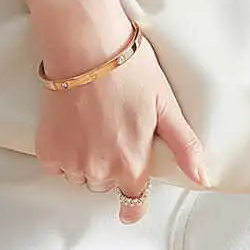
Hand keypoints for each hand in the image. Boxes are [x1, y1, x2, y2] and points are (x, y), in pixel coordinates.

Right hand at [34, 21, 210, 222]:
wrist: (87, 45)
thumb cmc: (128, 69)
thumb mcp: (165, 104)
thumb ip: (184, 146)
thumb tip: (202, 177)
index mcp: (131, 162)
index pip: (134, 204)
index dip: (135, 199)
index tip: (132, 194)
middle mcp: (100, 170)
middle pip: (106, 185)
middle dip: (111, 165)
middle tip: (113, 128)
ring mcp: (71, 161)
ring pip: (80, 176)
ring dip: (86, 159)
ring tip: (93, 123)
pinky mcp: (47, 149)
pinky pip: (56, 166)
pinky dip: (63, 151)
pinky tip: (72, 124)